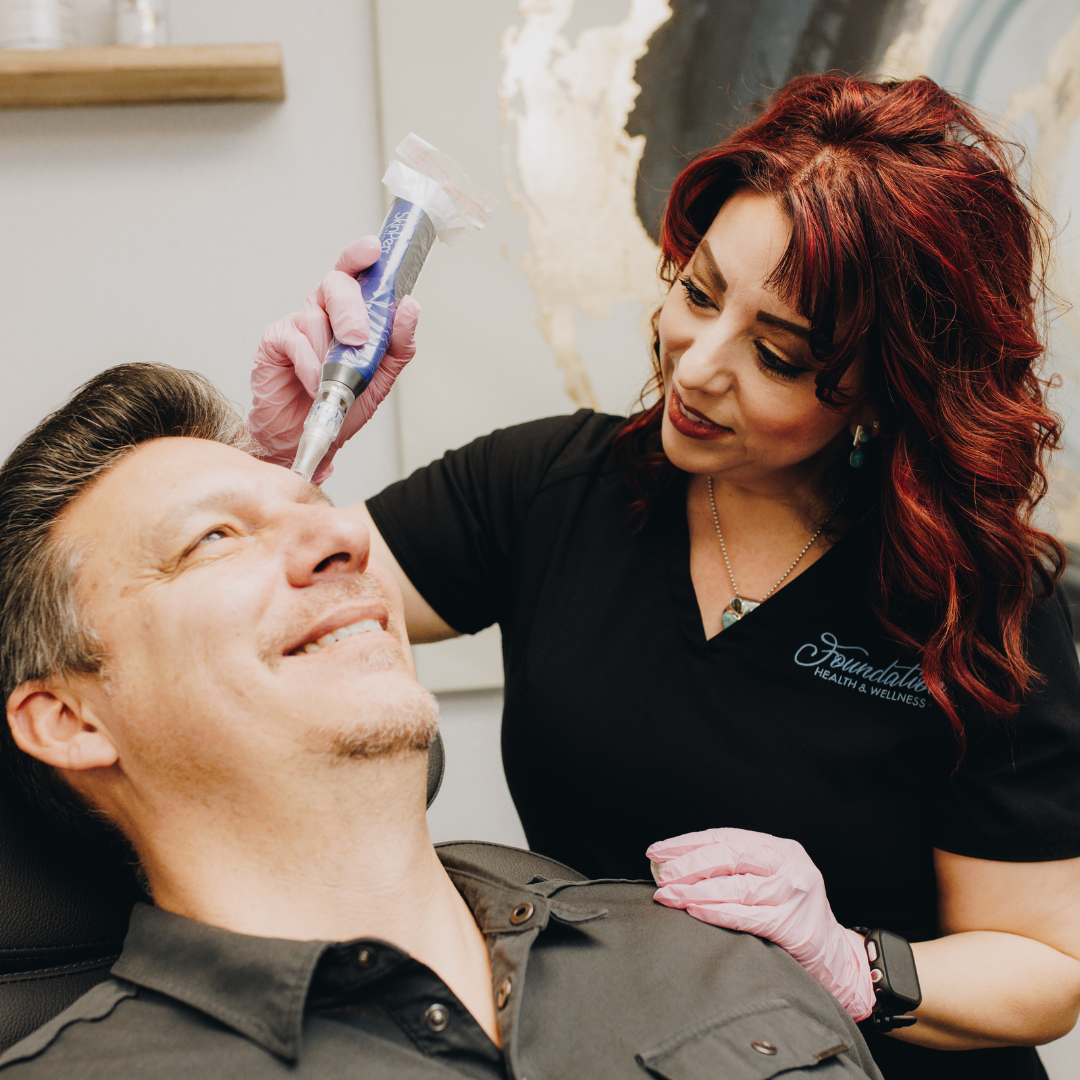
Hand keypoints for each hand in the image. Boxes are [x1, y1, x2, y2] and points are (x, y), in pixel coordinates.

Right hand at [247, 236, 420, 482]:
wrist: (305, 435)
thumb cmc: (340, 403)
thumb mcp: (380, 378)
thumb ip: (398, 345)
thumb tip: (409, 308)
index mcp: (350, 313)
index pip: (355, 272)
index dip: (361, 256)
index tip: (374, 249)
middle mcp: (323, 311)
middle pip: (335, 284)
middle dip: (351, 308)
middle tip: (358, 338)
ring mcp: (297, 324)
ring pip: (316, 316)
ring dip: (330, 352)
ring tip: (334, 380)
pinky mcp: (274, 341)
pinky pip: (295, 341)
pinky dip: (310, 365)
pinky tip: (314, 384)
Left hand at [648, 828, 874, 1021]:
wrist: (835, 959)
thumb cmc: (791, 917)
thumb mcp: (770, 881)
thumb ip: (734, 871)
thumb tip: (672, 866)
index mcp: (781, 849)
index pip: (727, 838)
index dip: (688, 843)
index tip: (657, 851)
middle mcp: (790, 865)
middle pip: (730, 856)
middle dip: (688, 864)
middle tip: (660, 874)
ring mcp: (794, 894)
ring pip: (736, 885)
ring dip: (695, 890)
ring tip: (667, 895)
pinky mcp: (793, 925)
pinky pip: (746, 916)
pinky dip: (716, 912)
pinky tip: (693, 910)